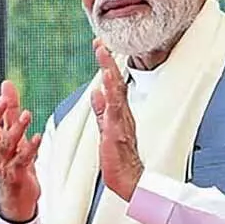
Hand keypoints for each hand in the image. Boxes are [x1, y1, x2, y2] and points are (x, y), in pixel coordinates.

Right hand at [0, 80, 41, 221]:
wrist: (18, 197)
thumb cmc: (14, 162)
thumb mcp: (12, 134)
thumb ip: (10, 110)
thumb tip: (6, 83)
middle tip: (3, 100)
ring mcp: (5, 164)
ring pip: (6, 145)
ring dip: (16, 128)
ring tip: (27, 114)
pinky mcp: (18, 175)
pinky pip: (23, 160)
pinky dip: (31, 148)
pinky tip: (38, 136)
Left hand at [91, 41, 143, 199]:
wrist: (129, 181)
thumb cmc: (119, 160)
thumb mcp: (106, 130)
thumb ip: (101, 112)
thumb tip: (95, 94)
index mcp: (118, 113)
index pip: (112, 85)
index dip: (106, 66)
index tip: (100, 47)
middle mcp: (122, 114)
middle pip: (115, 83)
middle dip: (107, 62)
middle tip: (100, 42)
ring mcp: (121, 122)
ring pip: (115, 91)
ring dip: (108, 71)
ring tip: (103, 53)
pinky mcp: (117, 132)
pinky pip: (114, 109)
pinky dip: (111, 93)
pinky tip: (107, 80)